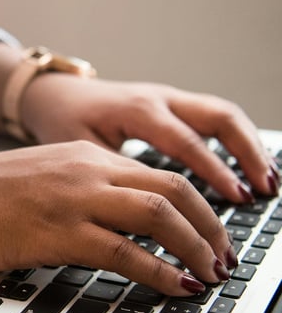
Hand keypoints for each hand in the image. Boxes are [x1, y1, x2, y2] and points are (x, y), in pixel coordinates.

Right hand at [0, 140, 235, 296]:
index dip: (199, 207)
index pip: (162, 174)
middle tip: (223, 257)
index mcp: (85, 156)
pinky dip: (159, 272)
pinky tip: (175, 286)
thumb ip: (85, 190)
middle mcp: (87, 171)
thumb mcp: (43, 177)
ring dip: (195, 248)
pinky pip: (125, 252)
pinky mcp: (57, 233)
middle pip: (174, 190)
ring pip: (159, 216)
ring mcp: (73, 200)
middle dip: (211, 227)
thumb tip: (123, 224)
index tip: (211, 233)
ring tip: (209, 274)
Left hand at [18, 74, 278, 202]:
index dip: (215, 171)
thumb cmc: (62, 123)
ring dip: (249, 146)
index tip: (237, 197)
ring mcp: (168, 98)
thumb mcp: (80, 151)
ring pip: (222, 114)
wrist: (53, 95)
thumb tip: (140, 218)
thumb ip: (111, 178)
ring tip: (268, 182)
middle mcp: (159, 99)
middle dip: (247, 153)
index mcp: (137, 110)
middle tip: (265, 189)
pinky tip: (248, 167)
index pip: (187, 142)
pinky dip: (235, 141)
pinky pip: (212, 117)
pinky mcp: (171, 104)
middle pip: (219, 117)